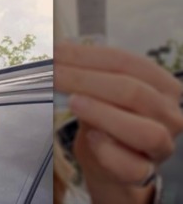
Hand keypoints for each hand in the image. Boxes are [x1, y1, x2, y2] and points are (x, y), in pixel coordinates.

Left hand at [54, 43, 182, 202]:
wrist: (108, 163)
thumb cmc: (104, 118)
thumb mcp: (98, 91)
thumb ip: (85, 73)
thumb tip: (55, 50)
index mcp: (162, 85)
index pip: (127, 63)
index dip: (88, 56)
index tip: (55, 52)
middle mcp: (170, 114)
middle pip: (135, 92)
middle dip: (87, 80)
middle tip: (53, 74)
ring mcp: (162, 147)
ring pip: (145, 132)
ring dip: (104, 114)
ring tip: (73, 102)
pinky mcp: (145, 174)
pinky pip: (133, 167)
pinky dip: (110, 151)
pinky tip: (90, 137)